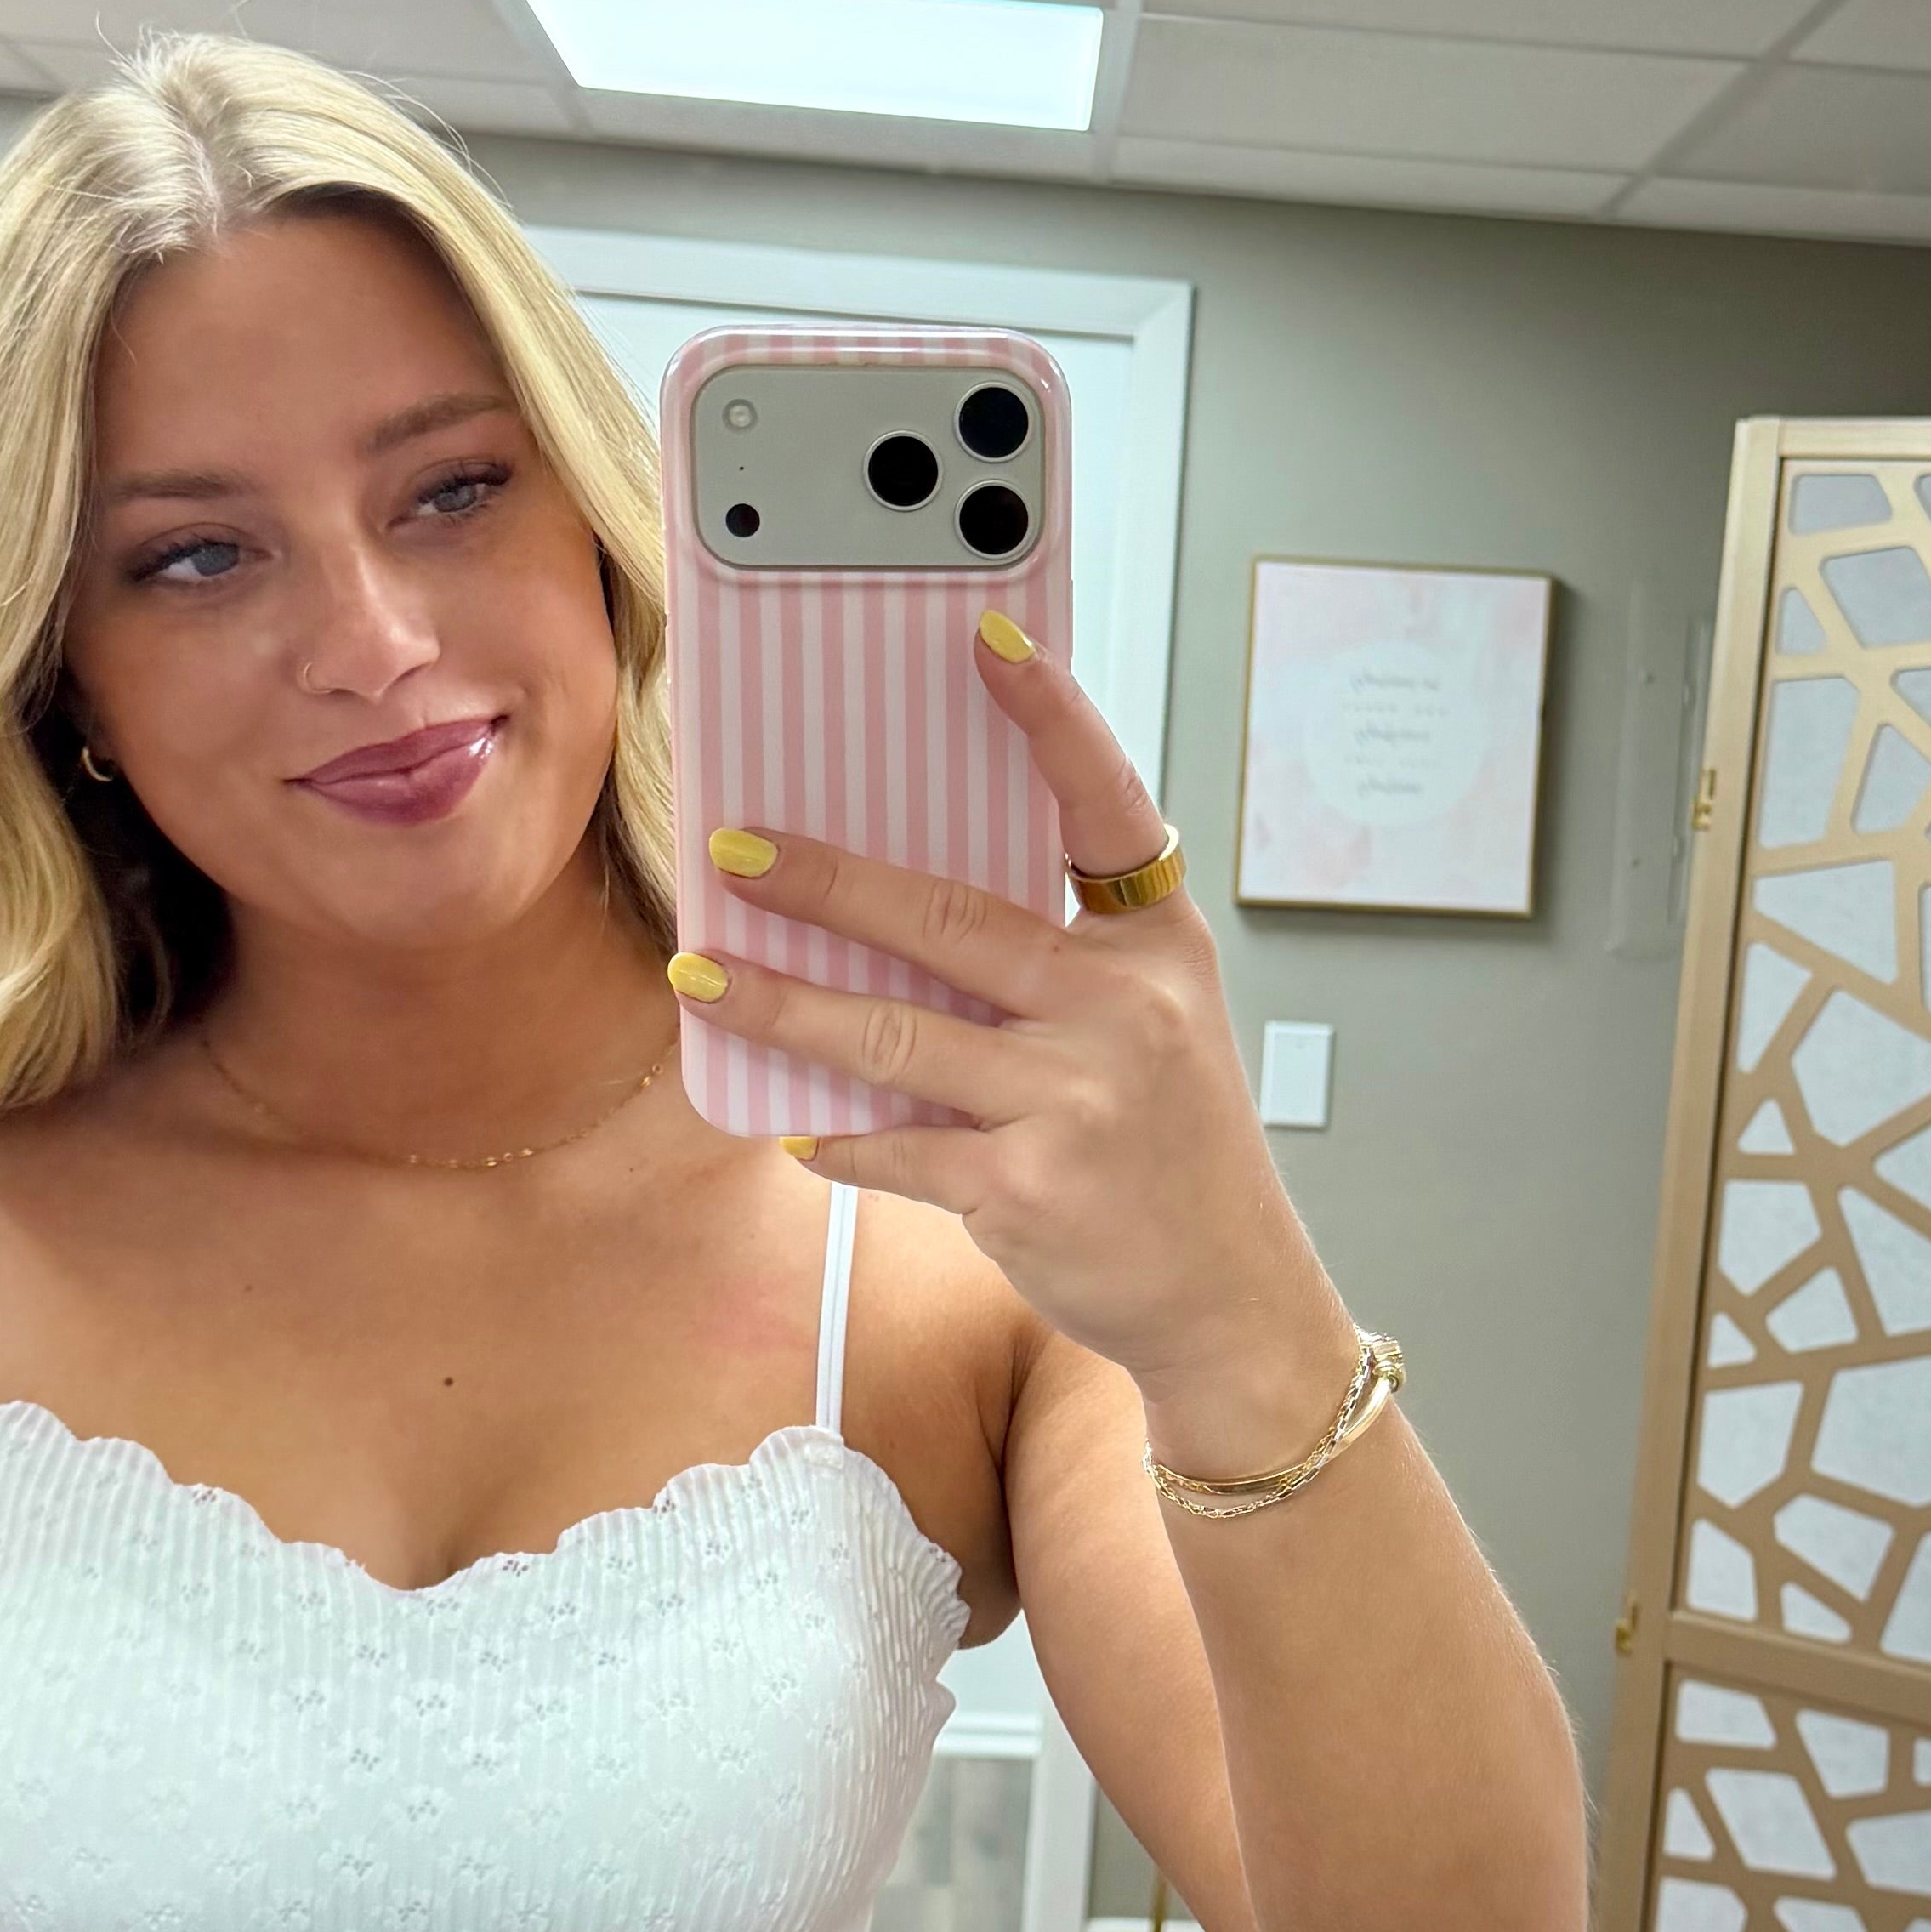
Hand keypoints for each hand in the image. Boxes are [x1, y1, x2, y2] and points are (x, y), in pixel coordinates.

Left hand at [671, 622, 1358, 1465]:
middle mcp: (1127, 1007)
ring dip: (782, 1004)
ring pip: (893, 1032)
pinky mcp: (1028, 1188)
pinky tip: (791, 1123)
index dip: (1048, 715)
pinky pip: (898, 1145)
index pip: (1103, 803)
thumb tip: (890, 905)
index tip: (985, 636)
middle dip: (826, 881)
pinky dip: (836, 1137)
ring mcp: (1079, 1098)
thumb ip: (1057, 956)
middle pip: (951, 917)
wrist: (1227, 1295)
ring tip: (704, 979)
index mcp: (1159, 943)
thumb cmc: (1169, 1145)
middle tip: (733, 852)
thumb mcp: (1153, 1022)